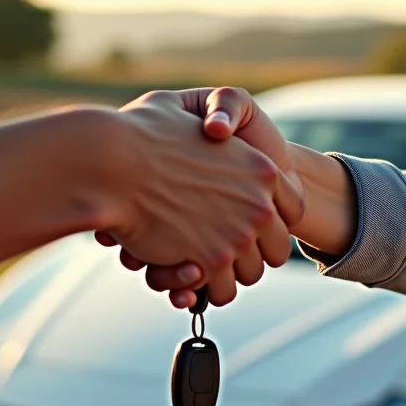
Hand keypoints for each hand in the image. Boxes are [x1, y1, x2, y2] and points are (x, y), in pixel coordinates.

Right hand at [99, 91, 303, 306]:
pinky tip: (180, 272)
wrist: (112, 160)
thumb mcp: (194, 114)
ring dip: (224, 276)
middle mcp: (259, 203)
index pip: (293, 208)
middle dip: (251, 254)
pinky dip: (199, 290)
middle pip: (276, 250)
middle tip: (220, 248)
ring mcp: (237, 235)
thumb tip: (217, 131)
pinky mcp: (209, 261)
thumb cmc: (141, 132)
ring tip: (196, 264)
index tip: (248, 221)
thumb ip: (214, 120)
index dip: (272, 219)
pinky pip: (218, 292)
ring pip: (249, 276)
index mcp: (262, 168)